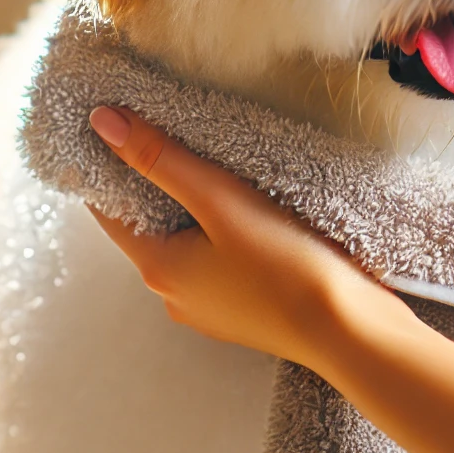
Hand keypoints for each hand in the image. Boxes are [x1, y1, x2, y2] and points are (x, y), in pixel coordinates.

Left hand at [87, 106, 412, 370]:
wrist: (350, 330)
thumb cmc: (286, 264)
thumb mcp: (221, 200)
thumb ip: (162, 160)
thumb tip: (103, 123)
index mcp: (159, 268)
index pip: (110, 209)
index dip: (107, 167)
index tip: (111, 128)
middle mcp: (175, 295)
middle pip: (150, 225)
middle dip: (156, 182)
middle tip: (169, 132)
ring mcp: (211, 308)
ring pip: (187, 242)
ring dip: (193, 208)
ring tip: (215, 166)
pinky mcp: (245, 310)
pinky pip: (217, 260)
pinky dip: (222, 231)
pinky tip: (251, 211)